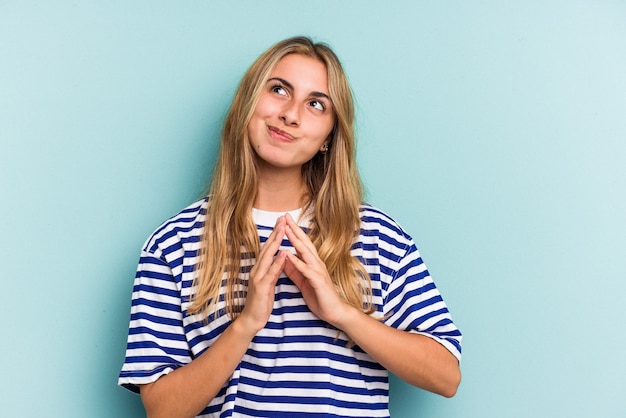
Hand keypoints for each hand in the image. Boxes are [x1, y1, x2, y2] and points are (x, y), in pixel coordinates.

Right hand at [238, 215, 286, 333]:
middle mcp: (257, 269)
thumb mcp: (269, 283)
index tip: (283, 222)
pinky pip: (271, 272)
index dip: (275, 234)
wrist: (252, 319)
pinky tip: (284, 253)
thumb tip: (281, 258)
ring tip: (283, 229)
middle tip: (283, 218)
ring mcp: (258, 277)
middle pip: (267, 247)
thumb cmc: (261, 302)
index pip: (269, 248)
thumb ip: (274, 270)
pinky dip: (278, 262)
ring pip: (267, 256)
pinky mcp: (261, 287)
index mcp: (260, 268)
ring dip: (276, 242)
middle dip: (276, 232)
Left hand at [282, 213, 350, 325]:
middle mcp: (316, 263)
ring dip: (295, 240)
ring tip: (286, 229)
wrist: (334, 311)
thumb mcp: (303, 281)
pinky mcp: (318, 280)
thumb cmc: (319, 296)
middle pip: (304, 242)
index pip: (301, 244)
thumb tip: (284, 259)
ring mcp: (318, 271)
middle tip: (285, 216)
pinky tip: (289, 255)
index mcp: (312, 263)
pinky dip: (297, 262)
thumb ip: (294, 270)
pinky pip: (306, 269)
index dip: (293, 232)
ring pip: (305, 252)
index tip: (283, 220)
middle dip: (294, 229)